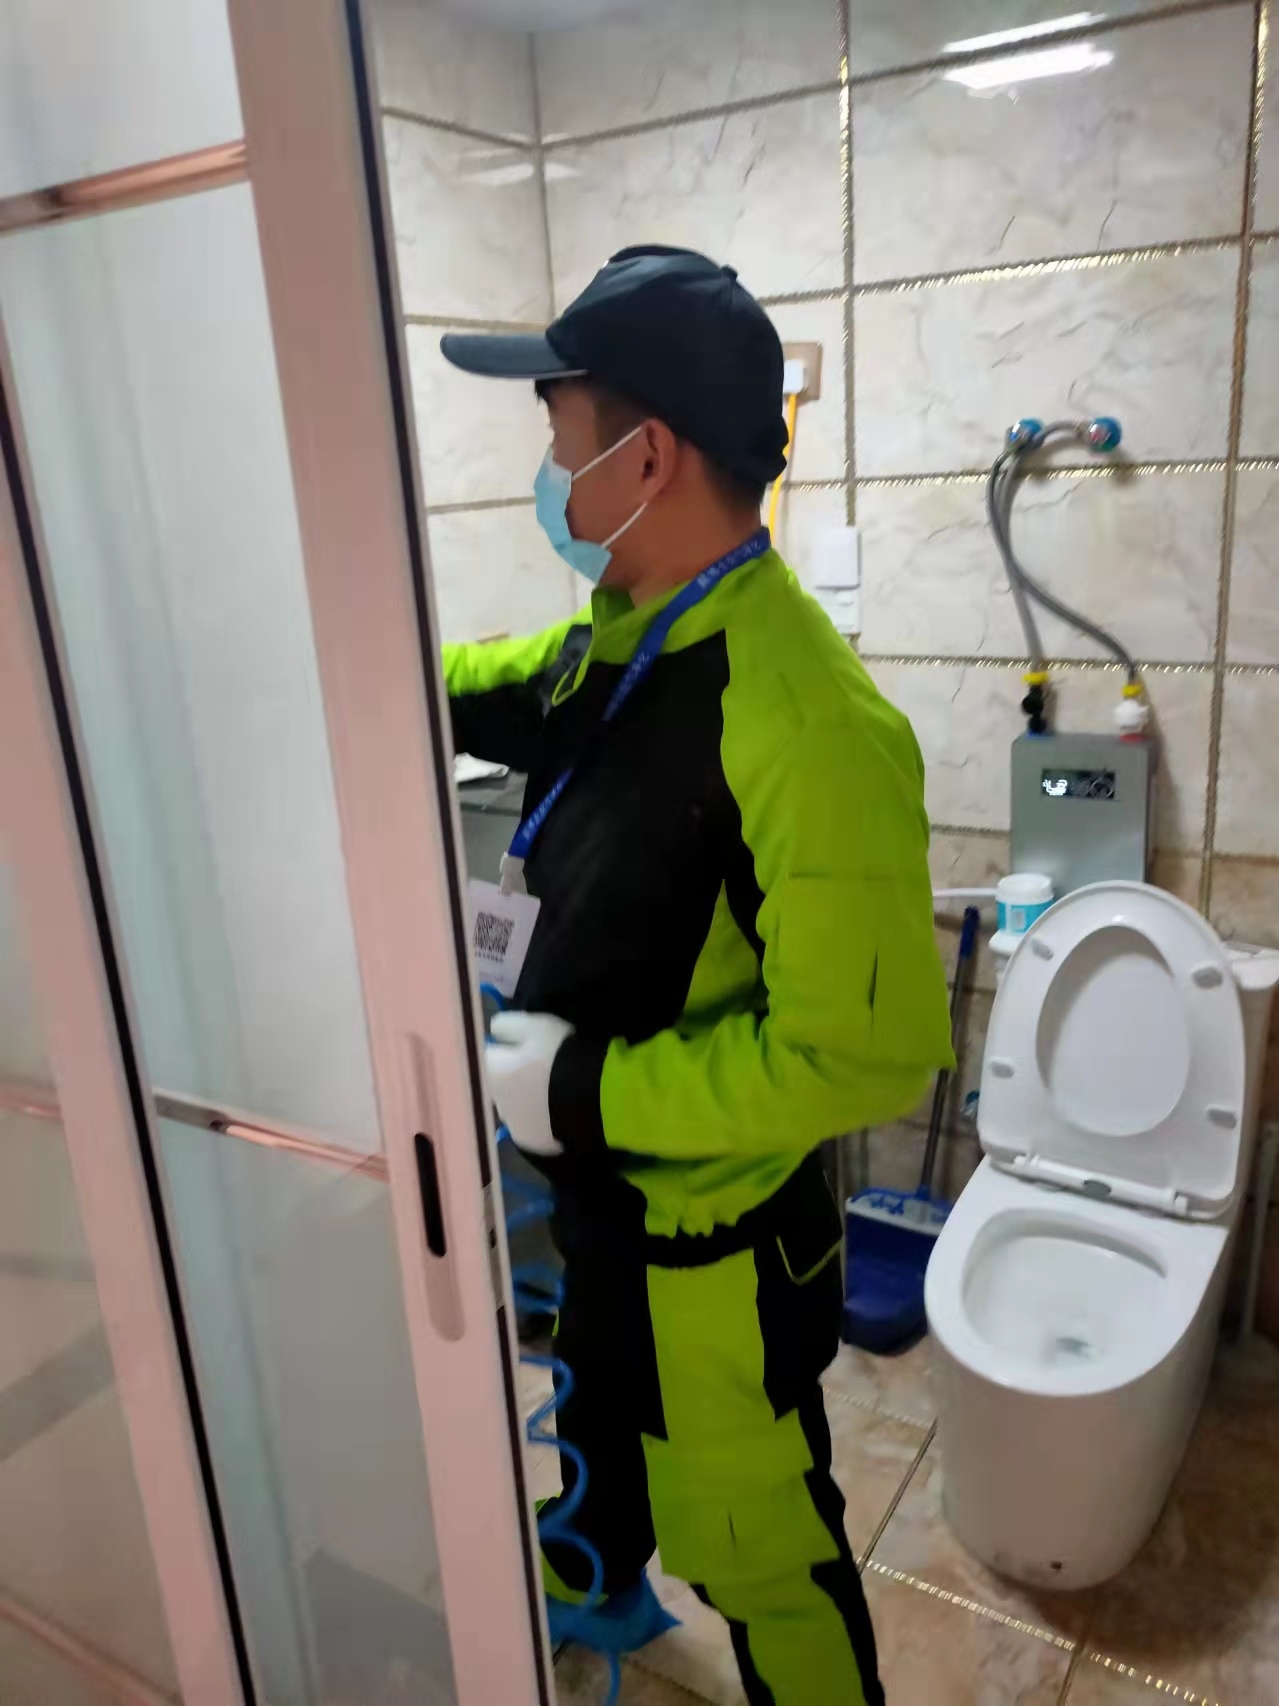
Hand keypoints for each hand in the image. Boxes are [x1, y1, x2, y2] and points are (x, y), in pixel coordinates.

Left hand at [486, 1011, 574, 1156]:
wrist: (594, 1098)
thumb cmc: (561, 1055)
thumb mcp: (535, 1026)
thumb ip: (507, 1025)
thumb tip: (494, 1031)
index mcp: (492, 1072)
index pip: (490, 1054)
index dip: (508, 1047)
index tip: (529, 1044)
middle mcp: (495, 1102)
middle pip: (500, 1084)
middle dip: (513, 1076)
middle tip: (544, 1068)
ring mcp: (513, 1127)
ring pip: (514, 1108)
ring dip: (526, 1100)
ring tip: (554, 1092)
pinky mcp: (533, 1145)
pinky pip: (532, 1127)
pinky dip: (540, 1120)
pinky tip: (559, 1111)